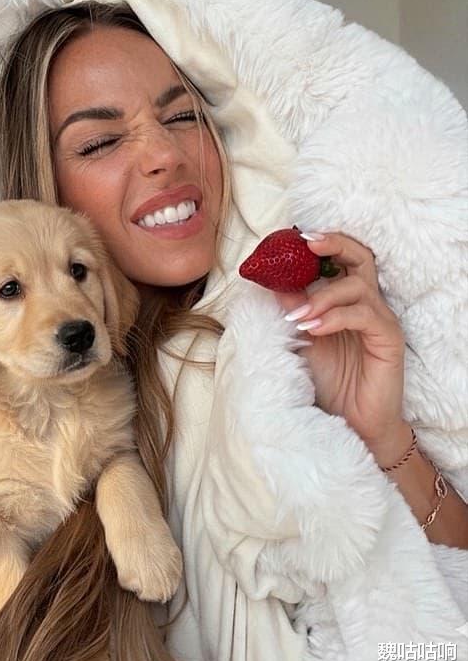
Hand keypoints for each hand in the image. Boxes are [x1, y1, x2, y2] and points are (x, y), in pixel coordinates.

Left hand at [273, 231, 405, 448]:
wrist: (352, 422)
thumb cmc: (329, 380)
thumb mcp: (302, 338)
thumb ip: (293, 309)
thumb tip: (272, 282)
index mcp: (346, 298)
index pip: (340, 259)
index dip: (319, 245)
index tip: (291, 238)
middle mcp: (366, 302)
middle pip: (360, 256)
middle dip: (334, 245)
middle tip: (306, 244)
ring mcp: (380, 319)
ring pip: (358, 286)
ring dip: (322, 296)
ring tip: (297, 318)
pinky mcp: (389, 338)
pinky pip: (364, 316)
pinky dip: (335, 317)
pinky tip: (313, 329)